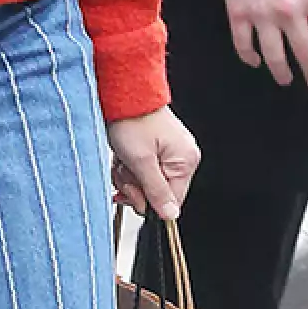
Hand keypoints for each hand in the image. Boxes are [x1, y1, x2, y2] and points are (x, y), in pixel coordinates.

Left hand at [108, 107, 199, 221]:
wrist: (122, 92)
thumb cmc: (132, 120)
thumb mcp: (141, 161)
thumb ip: (156, 191)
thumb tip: (171, 216)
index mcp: (185, 161)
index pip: (171, 200)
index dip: (147, 201)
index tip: (129, 191)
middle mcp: (182, 157)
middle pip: (157, 193)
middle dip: (134, 186)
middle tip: (123, 170)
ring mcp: (169, 152)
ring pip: (146, 182)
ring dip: (128, 176)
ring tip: (121, 160)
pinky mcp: (157, 148)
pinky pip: (143, 169)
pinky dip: (129, 166)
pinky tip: (122, 157)